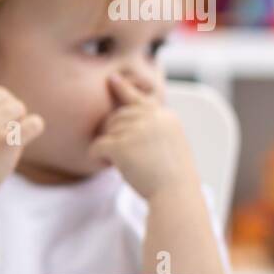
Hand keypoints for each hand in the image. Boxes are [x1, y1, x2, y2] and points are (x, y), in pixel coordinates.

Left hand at [89, 72, 195, 199]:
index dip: (124, 88)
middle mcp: (152, 118)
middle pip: (118, 116)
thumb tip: (125, 119)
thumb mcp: (170, 143)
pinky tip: (108, 165)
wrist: (176, 194)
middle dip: (114, 133)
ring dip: (110, 147)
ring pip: (107, 131)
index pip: (140, 99)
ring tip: (126, 163)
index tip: (112, 78)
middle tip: (124, 154)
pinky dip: (97, 156)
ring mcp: (137, 129)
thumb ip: (153, 127)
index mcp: (165, 116)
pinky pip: (97, 145)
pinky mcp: (121, 144)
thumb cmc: (172, 177)